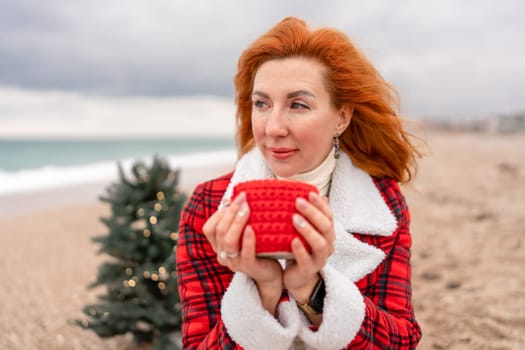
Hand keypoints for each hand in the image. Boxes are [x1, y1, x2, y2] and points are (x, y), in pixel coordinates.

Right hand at [203, 193, 282, 311]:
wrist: (270, 273)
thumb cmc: (258, 248)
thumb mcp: (245, 232)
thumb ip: (238, 219)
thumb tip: (234, 196)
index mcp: (219, 246)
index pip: (209, 228)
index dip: (220, 213)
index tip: (234, 198)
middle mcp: (223, 254)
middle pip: (219, 231)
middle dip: (231, 212)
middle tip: (243, 198)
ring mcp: (234, 263)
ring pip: (228, 242)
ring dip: (237, 222)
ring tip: (248, 209)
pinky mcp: (248, 267)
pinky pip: (245, 254)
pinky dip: (248, 240)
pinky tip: (252, 228)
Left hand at [283, 192, 334, 301]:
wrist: (298, 278)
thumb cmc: (300, 249)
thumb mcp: (304, 231)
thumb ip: (307, 215)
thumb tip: (309, 192)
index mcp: (327, 234)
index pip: (329, 216)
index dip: (321, 205)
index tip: (309, 193)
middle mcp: (327, 245)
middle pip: (326, 227)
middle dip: (313, 213)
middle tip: (298, 201)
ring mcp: (319, 259)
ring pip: (320, 243)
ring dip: (308, 229)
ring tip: (294, 218)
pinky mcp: (309, 270)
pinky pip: (307, 260)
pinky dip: (300, 249)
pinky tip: (292, 240)